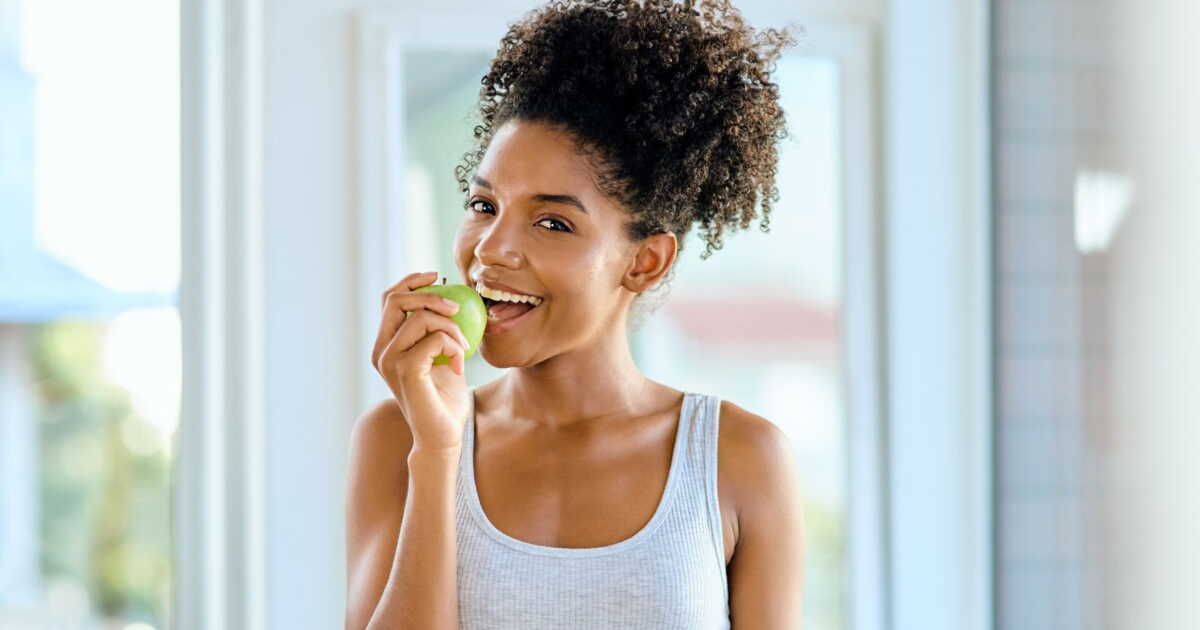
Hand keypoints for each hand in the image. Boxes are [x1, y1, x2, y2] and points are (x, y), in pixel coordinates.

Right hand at [372, 271, 471, 450]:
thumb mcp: (443, 356)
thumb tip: (453, 296)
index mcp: (385, 345)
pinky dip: (453, 344)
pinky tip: (460, 363)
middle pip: (396, 300)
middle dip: (431, 296)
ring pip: (419, 318)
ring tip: (463, 346)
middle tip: (457, 310)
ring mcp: (390, 361)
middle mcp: (381, 351)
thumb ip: (439, 330)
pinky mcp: (406, 371)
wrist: (443, 435)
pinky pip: (433, 339)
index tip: (438, 275)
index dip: (411, 281)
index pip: (390, 299)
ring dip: (450, 326)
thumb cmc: (445, 399)